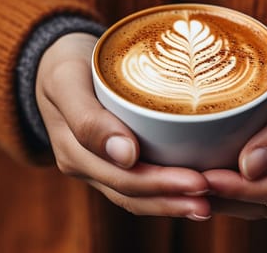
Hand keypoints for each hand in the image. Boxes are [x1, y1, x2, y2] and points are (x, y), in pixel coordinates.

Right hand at [35, 33, 210, 220]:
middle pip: (133, 194)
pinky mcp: (111, 160)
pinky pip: (139, 185)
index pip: (123, 178)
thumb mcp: (67, 79)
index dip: (162, 184)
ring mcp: (97, 166)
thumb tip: (127, 157)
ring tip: (209, 204)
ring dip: (173, 204)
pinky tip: (194, 190)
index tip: (199, 180)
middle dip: (174, 198)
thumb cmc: (64, 64)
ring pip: (137, 197)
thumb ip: (88, 117)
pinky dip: (166, 191)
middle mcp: (85, 166)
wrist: (54, 62)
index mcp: (74, 151)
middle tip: (213, 196)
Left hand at [203, 40, 266, 218]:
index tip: (206, 177)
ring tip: (190, 190)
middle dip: (226, 198)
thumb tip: (251, 168)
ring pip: (262, 207)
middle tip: (188, 185)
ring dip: (226, 203)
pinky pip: (260, 198)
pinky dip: (233, 196)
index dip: (240, 188)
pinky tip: (205, 186)